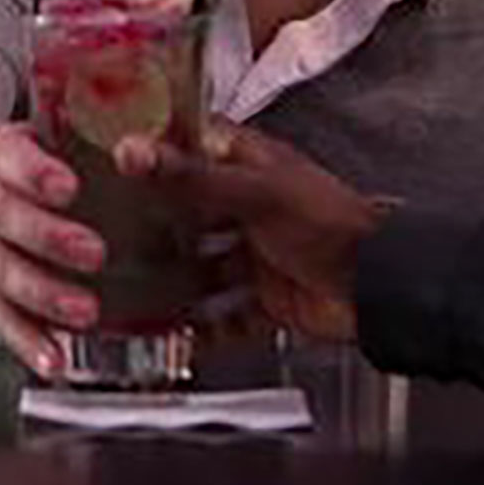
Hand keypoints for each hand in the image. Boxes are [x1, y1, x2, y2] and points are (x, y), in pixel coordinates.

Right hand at [0, 123, 104, 376]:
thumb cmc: (13, 170)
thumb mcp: (29, 139)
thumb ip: (75, 134)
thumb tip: (147, 130)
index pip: (10, 161)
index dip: (37, 173)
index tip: (68, 184)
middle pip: (4, 221)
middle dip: (48, 237)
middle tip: (94, 251)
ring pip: (2, 274)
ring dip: (43, 296)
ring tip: (85, 312)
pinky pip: (0, 319)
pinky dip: (27, 343)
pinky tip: (55, 360)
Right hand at [117, 119, 381, 341]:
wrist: (378, 288)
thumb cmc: (331, 224)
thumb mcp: (255, 193)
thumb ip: (190, 176)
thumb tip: (134, 150)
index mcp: (250, 166)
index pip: (191, 149)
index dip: (153, 153)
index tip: (108, 163)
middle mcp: (250, 206)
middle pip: (189, 214)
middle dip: (153, 229)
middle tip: (105, 239)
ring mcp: (257, 254)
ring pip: (202, 270)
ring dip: (172, 285)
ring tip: (130, 294)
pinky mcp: (266, 298)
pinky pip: (225, 317)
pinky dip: (203, 330)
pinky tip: (177, 335)